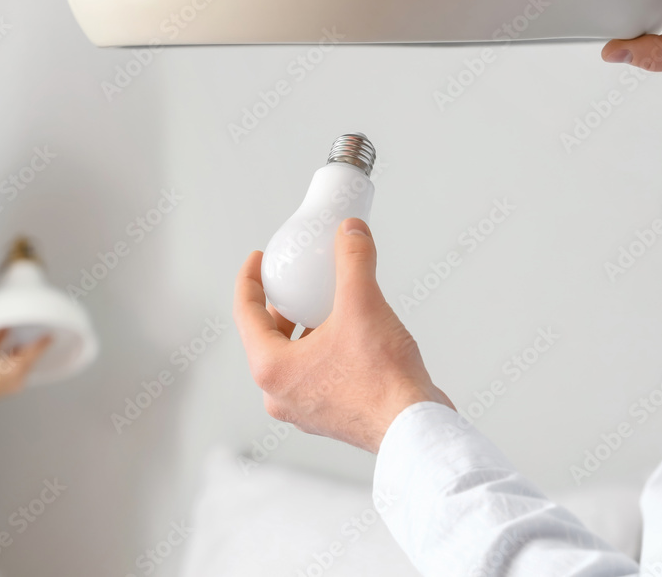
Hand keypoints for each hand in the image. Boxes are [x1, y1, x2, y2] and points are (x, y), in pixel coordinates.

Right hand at [0, 329, 50, 403]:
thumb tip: (5, 328)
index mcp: (14, 368)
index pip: (33, 353)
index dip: (42, 344)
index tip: (49, 337)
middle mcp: (18, 378)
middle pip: (30, 360)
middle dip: (30, 350)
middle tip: (28, 340)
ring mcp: (16, 385)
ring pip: (25, 368)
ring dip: (22, 359)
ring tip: (11, 351)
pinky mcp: (13, 389)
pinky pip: (20, 375)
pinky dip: (18, 367)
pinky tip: (8, 363)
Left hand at [234, 218, 453, 453]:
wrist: (415, 430)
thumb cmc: (383, 380)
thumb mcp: (362, 306)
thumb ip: (352, 261)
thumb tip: (350, 230)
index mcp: (272, 369)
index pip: (245, 314)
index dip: (249, 280)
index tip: (258, 260)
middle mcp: (280, 394)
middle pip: (267, 337)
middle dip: (279, 304)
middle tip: (292, 280)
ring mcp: (304, 408)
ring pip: (292, 356)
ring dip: (303, 327)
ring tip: (322, 301)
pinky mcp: (329, 415)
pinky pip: (314, 373)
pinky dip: (322, 348)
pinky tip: (348, 332)